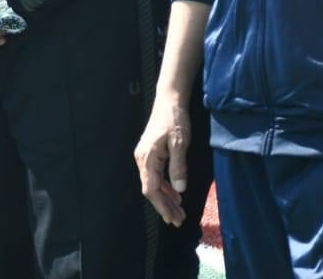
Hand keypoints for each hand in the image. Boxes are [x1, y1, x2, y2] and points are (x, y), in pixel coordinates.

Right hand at [135, 93, 192, 226]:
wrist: (169, 101)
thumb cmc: (174, 120)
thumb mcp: (180, 143)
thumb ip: (178, 167)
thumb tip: (179, 190)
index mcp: (147, 158)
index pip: (151, 189)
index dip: (161, 206)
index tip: (172, 219)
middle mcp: (142, 159)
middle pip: (151, 189)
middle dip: (164, 206)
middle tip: (179, 220)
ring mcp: (145, 156)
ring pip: (153, 183)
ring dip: (166, 198)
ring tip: (179, 211)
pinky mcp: (151, 154)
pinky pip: (156, 176)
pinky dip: (165, 187)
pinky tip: (175, 194)